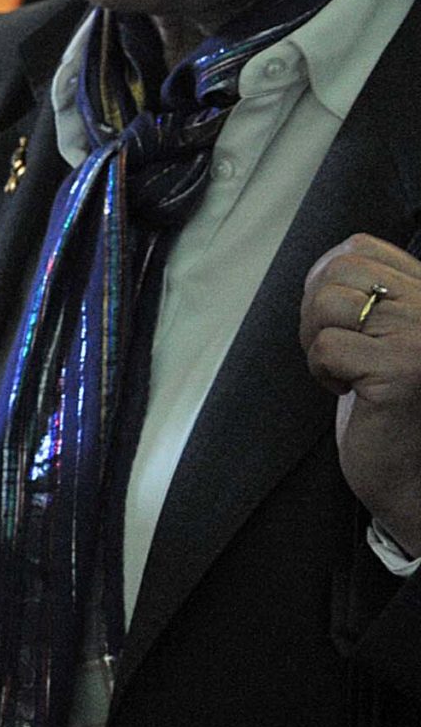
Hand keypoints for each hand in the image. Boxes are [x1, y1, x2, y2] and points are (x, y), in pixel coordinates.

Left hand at [301, 233, 420, 552]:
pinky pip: (327, 346)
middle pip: (342, 269)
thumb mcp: (386, 335)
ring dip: (316, 339)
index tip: (338, 324)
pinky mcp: (403, 371)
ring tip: (344, 371)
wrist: (415, 477)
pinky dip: (321, 371)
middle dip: (316, 310)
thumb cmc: (392, 405)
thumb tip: (326, 262)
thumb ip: (374, 294)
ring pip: (330, 302)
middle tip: (336, 352)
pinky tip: (350, 392)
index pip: (360, 248)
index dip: (326, 281)